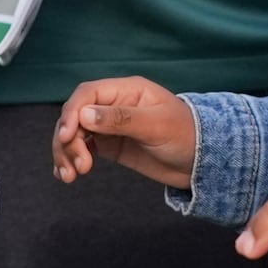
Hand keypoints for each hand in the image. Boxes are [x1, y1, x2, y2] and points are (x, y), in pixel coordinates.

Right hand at [52, 76, 195, 188]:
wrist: (202, 161)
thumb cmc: (186, 134)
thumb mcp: (156, 125)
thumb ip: (121, 119)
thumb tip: (84, 115)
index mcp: (126, 91)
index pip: (87, 94)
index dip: (72, 113)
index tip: (66, 136)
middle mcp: (113, 106)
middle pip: (75, 116)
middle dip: (68, 140)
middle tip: (78, 166)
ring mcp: (109, 126)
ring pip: (75, 134)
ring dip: (67, 153)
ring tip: (71, 176)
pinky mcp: (110, 146)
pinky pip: (83, 149)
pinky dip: (70, 160)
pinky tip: (65, 175)